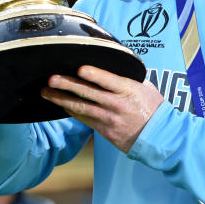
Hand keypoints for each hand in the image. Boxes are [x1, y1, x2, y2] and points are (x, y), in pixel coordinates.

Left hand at [41, 65, 164, 152]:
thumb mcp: (145, 87)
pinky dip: (71, 111)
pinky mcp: (104, 130)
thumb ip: (127, 78)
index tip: (80, 69)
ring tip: (46, 92)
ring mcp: (109, 119)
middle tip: (51, 80)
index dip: (95, 75)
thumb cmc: (153, 108)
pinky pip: (84, 119)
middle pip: (88, 94)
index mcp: (129, 91)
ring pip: (81, 108)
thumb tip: (112, 66)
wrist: (158, 136)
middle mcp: (116, 105)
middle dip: (68, 86)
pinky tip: (61, 104)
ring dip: (62, 99)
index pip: (109, 81)